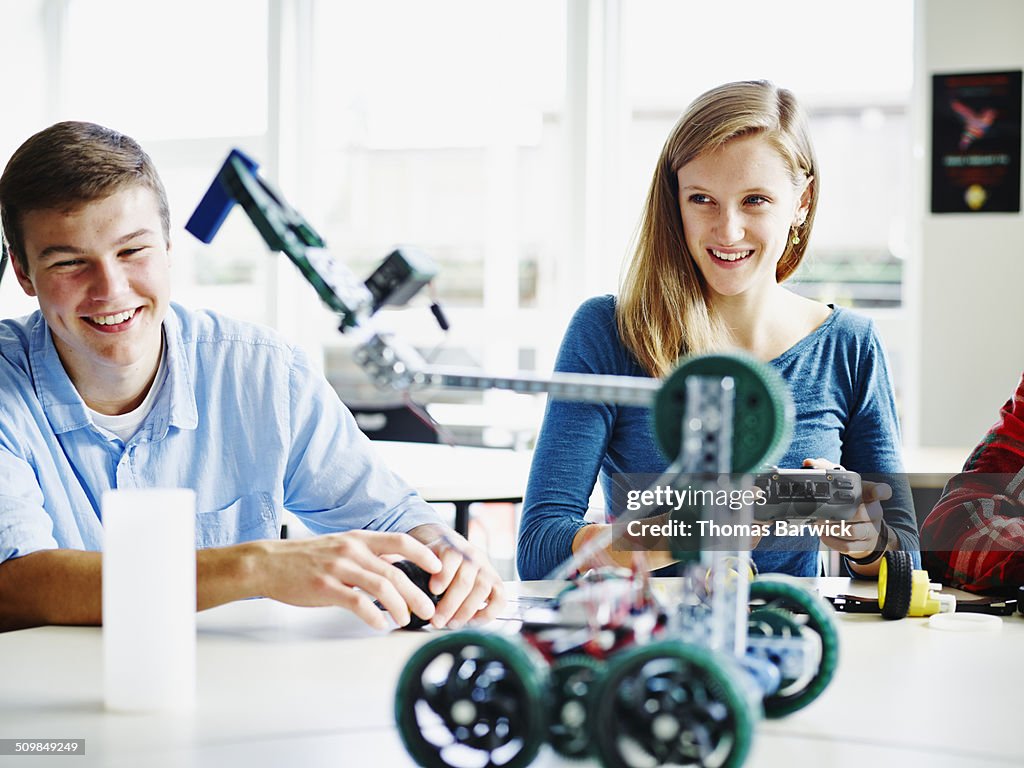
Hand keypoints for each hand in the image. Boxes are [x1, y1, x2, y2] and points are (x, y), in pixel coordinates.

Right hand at [254, 531, 441, 629]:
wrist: (269, 563)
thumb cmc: (306, 559)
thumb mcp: (341, 546)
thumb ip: (367, 555)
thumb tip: (396, 567)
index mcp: (359, 538)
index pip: (401, 541)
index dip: (423, 554)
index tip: (439, 569)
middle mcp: (352, 550)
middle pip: (395, 571)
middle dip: (417, 593)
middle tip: (429, 610)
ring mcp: (338, 567)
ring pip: (381, 586)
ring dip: (399, 606)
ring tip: (406, 620)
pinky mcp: (324, 586)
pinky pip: (357, 602)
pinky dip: (373, 616)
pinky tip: (380, 625)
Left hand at [408, 524, 506, 628]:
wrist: (454, 549)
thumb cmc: (434, 560)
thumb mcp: (422, 556)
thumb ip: (414, 567)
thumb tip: (401, 587)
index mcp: (452, 546)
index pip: (451, 556)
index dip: (444, 574)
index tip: (433, 590)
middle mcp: (472, 556)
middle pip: (465, 579)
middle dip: (449, 604)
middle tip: (436, 621)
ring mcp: (486, 569)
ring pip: (482, 589)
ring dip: (466, 610)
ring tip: (451, 624)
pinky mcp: (496, 582)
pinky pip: (499, 598)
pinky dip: (488, 612)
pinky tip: (473, 622)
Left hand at [802, 458, 889, 556]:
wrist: (865, 529)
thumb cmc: (852, 502)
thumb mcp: (842, 484)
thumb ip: (826, 470)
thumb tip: (809, 462)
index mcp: (870, 495)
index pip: (882, 491)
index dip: (881, 492)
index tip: (877, 493)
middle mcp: (875, 512)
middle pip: (863, 513)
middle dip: (840, 514)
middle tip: (822, 513)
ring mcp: (871, 530)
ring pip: (854, 532)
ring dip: (833, 529)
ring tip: (819, 524)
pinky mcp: (864, 545)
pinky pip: (849, 546)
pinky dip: (833, 541)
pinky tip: (823, 535)